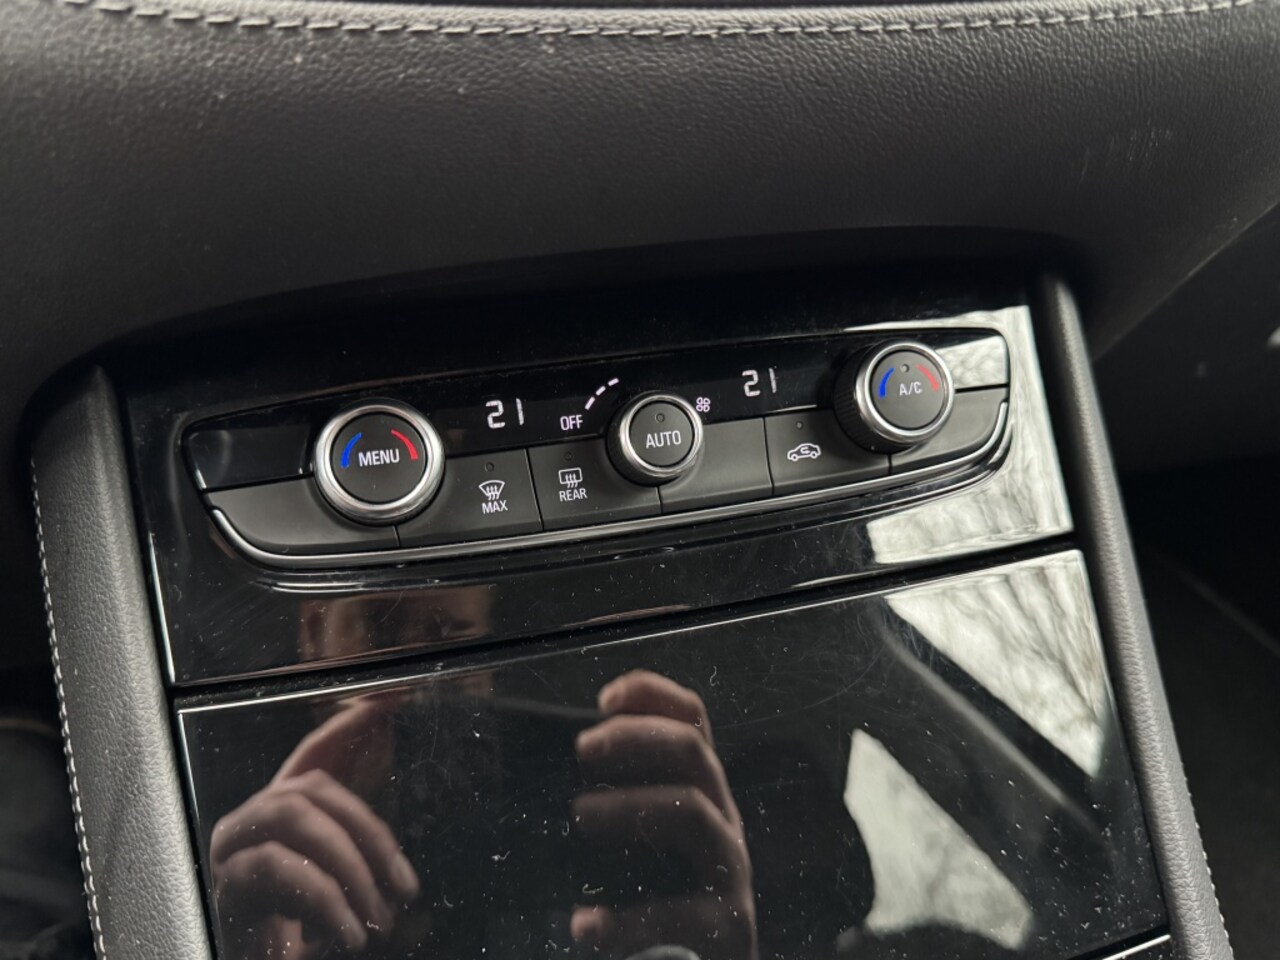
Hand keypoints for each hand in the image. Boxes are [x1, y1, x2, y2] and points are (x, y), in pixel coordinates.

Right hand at [210, 699, 419, 958]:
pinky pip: (278, 866)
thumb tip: (398, 777)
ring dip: (349, 864)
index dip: (348, 724)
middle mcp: (252, 820)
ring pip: (294, 815)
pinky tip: (349, 934)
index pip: (314, 753)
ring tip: (377, 918)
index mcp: (285, 816)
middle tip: (403, 889)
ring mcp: (234, 848)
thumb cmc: (306, 937)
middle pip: (312, 786)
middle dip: (369, 831)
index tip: (389, 699)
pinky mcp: (226, 884)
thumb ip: (365, 843)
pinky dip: (326, 899)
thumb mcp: (349, 885)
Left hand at [571, 670, 757, 959]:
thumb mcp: (638, 845)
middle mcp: (722, 821)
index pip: (692, 722)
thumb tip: (547, 779)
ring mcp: (730, 872)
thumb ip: (612, 809)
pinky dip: (628, 920)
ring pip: (692, 811)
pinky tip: (586, 926)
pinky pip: (682, 913)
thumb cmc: (657, 907)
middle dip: (636, 737)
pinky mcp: (728, 927)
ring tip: (580, 816)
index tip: (605, 697)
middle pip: (693, 751)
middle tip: (584, 747)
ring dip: (632, 805)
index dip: (655, 696)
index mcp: (700, 793)